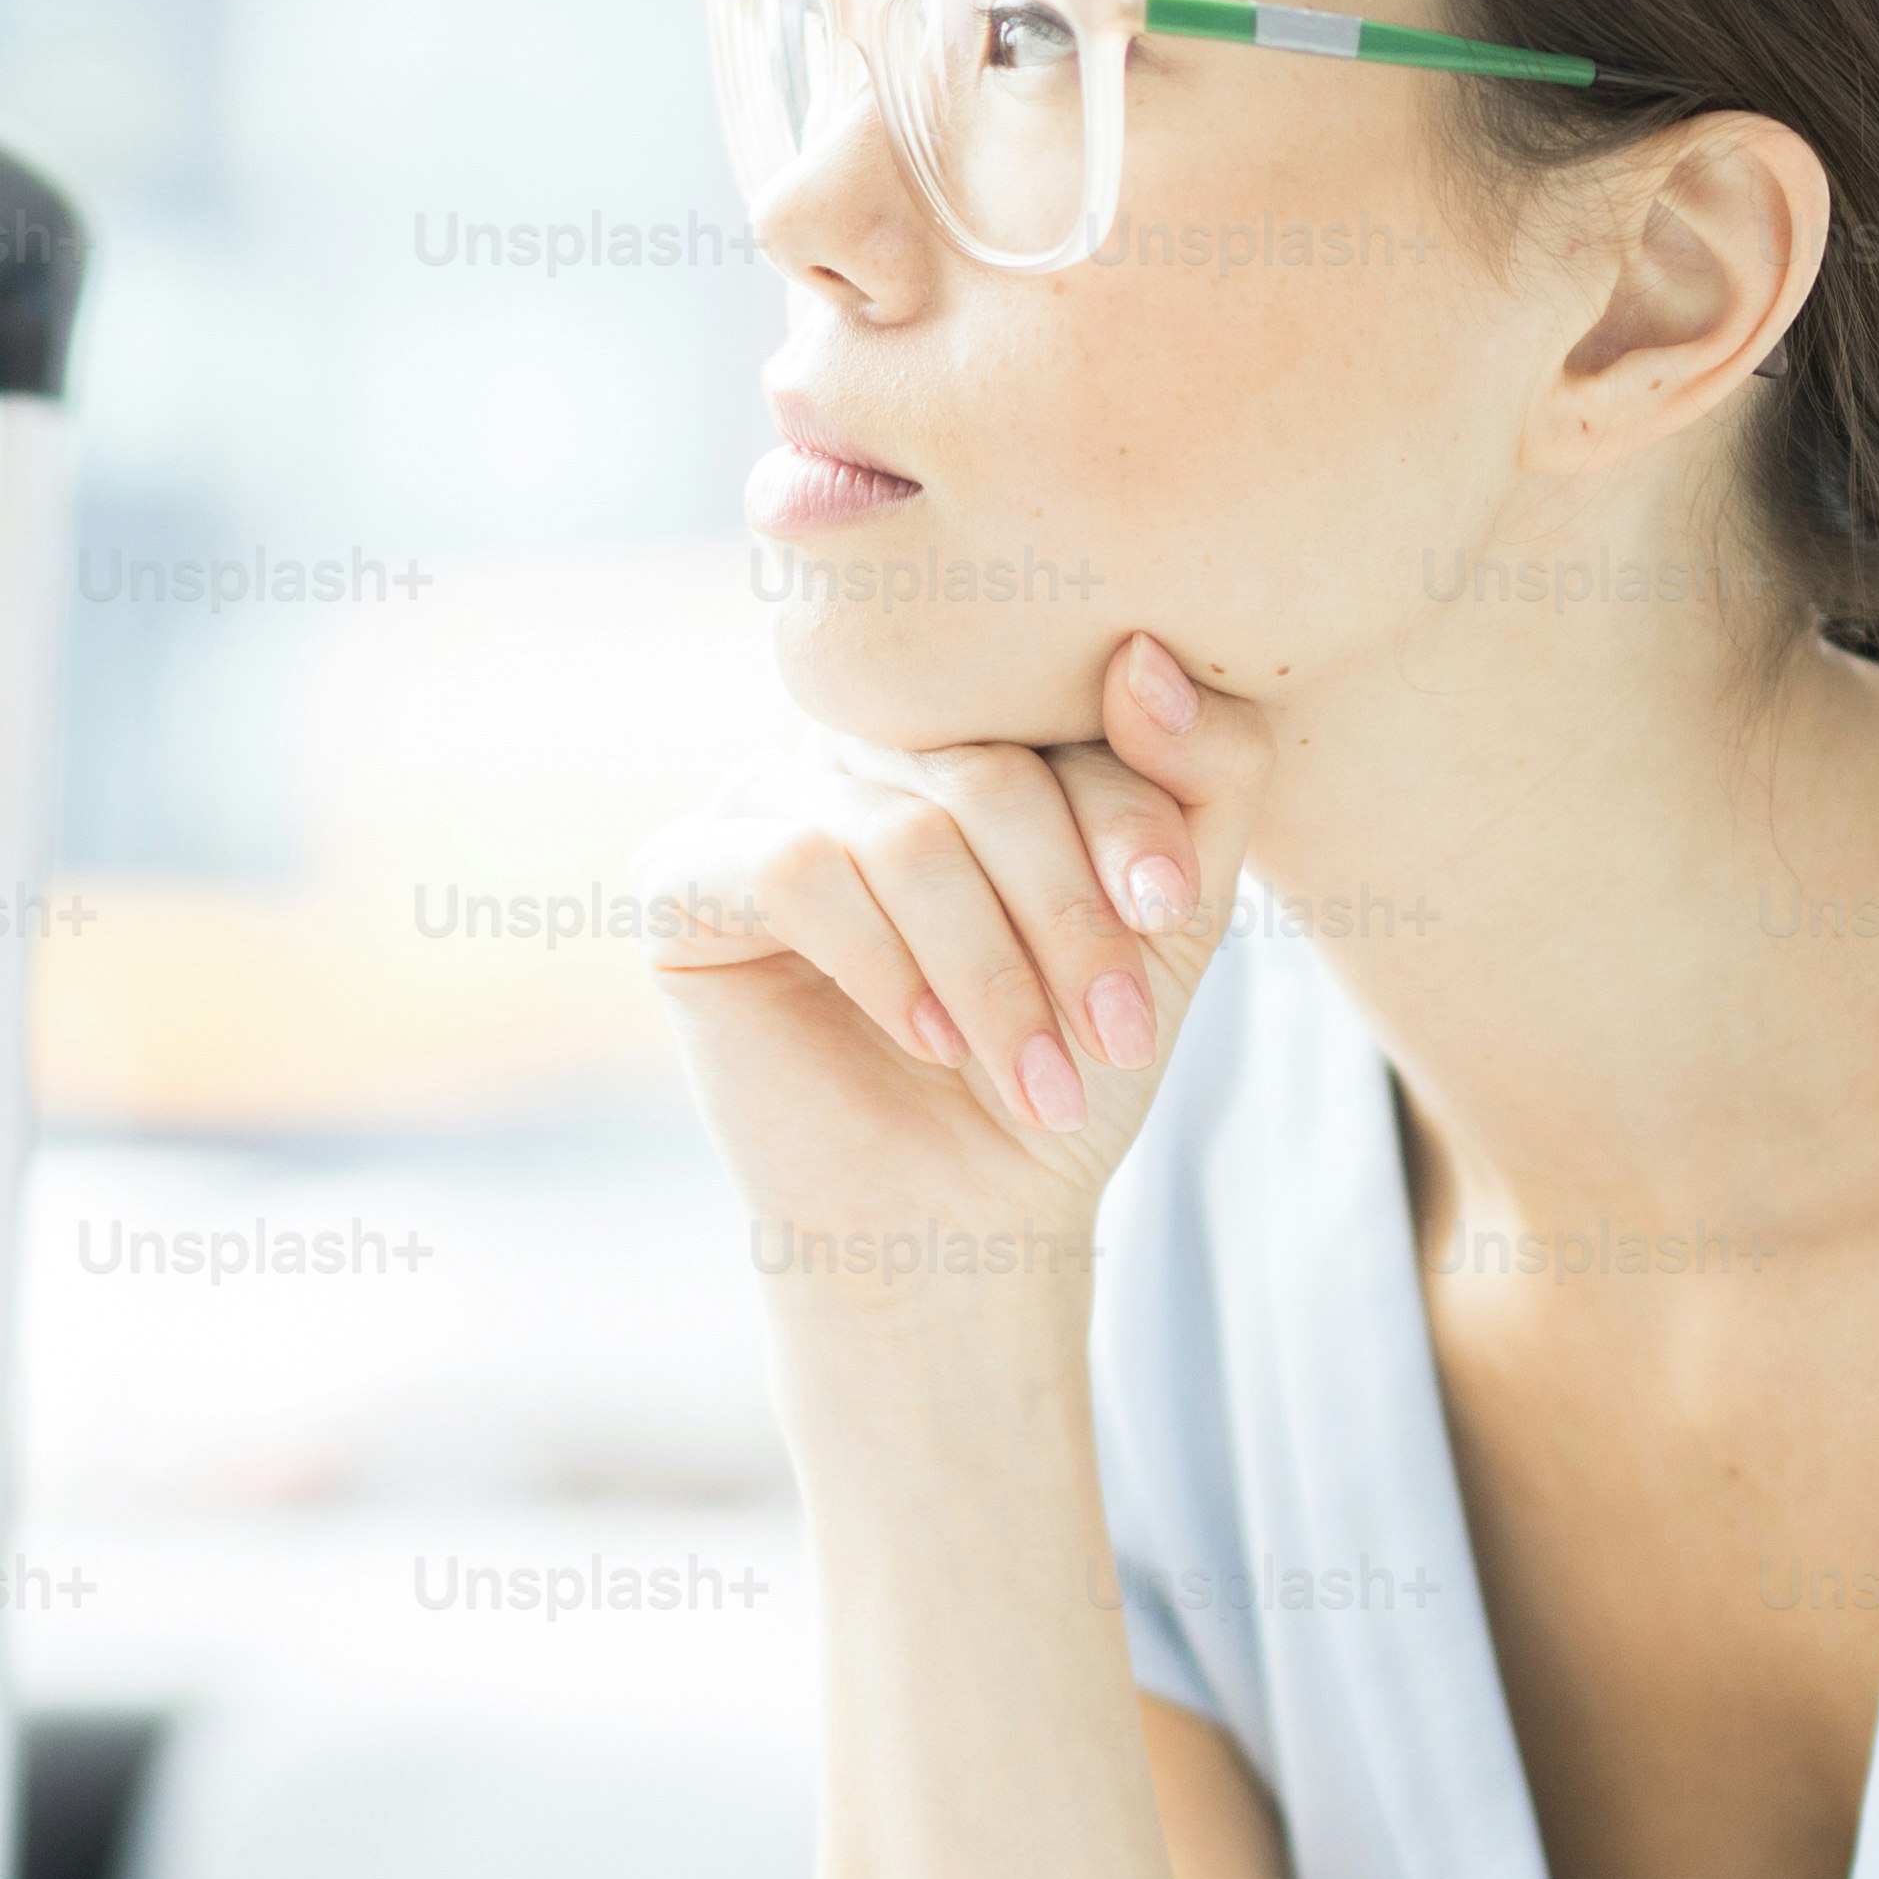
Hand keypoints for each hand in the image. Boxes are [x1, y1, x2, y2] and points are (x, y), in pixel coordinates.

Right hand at [633, 633, 1258, 1279]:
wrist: (963, 1221)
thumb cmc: (1063, 1064)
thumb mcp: (1170, 923)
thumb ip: (1197, 778)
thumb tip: (1145, 657)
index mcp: (965, 728)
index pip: (1053, 714)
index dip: (1123, 811)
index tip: (1169, 911)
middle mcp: (853, 747)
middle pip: (980, 772)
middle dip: (1062, 914)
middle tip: (1113, 1033)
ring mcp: (758, 803)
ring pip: (899, 834)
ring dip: (987, 970)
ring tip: (1033, 1075)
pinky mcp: (681, 879)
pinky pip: (792, 870)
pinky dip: (880, 963)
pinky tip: (927, 1040)